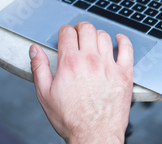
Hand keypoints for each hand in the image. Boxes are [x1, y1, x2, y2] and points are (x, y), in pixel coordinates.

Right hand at [29, 21, 133, 143]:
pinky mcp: (124, 74)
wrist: (94, 136)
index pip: (67, 32)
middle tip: (79, 34)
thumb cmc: (70, 119)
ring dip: (97, 35)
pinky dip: (123, 40)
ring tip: (94, 41)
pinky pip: (127, 49)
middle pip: (87, 29)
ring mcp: (109, 66)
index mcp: (70, 63)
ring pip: (104, 36)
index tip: (65, 36)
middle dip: (80, 28)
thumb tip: (34, 50)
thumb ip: (39, 68)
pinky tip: (119, 40)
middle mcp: (90, 60)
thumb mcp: (45, 94)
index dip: (65, 31)